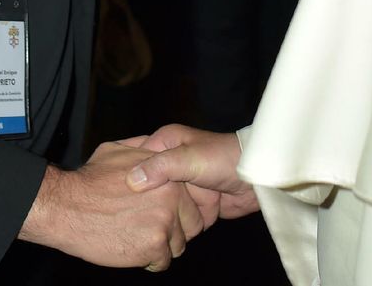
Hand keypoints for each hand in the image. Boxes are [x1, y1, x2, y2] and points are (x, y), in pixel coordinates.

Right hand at [19, 141, 205, 269]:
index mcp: (167, 173)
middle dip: (173, 230)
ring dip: (161, 246)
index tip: (161, 215)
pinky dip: (149, 260)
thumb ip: (141, 150)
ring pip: (178, 245)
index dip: (177, 210)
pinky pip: (163, 261)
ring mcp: (165, 220)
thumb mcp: (116, 150)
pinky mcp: (155, 244)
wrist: (66, 206)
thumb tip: (152, 148)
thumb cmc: (88, 180)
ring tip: (137, 238)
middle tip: (149, 230)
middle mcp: (172, 195)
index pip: (190, 200)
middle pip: (190, 224)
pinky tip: (131, 249)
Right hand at [126, 125, 258, 223]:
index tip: (114, 193)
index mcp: (163, 143)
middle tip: (142, 214)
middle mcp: (169, 163)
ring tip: (167, 220)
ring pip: (161, 205)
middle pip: (146, 187)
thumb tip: (132, 181)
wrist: (257, 179)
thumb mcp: (188, 158)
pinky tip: (181, 227)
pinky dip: (182, 223)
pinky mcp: (193, 203)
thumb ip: (161, 167)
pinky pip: (178, 217)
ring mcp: (181, 185)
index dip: (126, 175)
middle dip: (149, 201)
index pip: (133, 159)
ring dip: (168, 214)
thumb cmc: (223, 159)